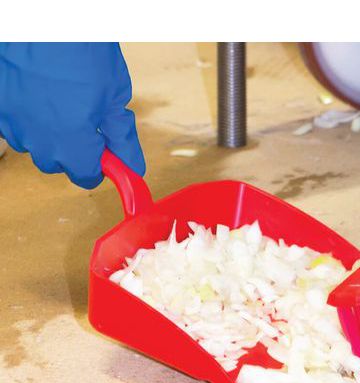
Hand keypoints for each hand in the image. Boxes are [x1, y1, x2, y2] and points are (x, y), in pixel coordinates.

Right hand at [0, 43, 144, 188]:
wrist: (44, 15)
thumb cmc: (83, 50)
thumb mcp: (114, 97)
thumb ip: (122, 139)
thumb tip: (133, 168)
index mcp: (72, 144)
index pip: (86, 177)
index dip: (99, 167)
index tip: (106, 155)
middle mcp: (39, 141)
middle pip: (59, 164)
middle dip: (75, 150)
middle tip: (87, 120)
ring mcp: (13, 124)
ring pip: (36, 144)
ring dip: (50, 133)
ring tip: (62, 100)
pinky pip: (16, 125)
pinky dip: (29, 117)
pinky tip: (39, 94)